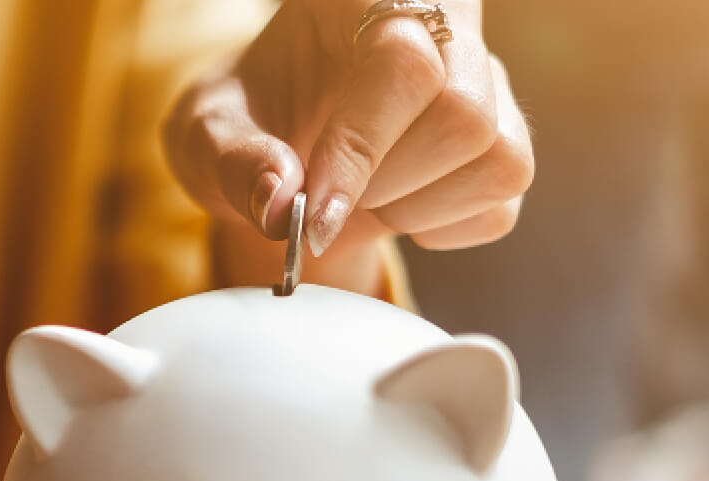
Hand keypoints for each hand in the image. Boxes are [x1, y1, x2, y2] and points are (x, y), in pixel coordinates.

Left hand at [163, 0, 531, 262]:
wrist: (279, 143)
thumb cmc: (247, 119)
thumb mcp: (205, 130)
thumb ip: (229, 160)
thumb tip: (279, 205)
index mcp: (369, 0)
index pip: (402, 65)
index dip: (361, 146)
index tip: (314, 212)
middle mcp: (445, 30)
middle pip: (465, 114)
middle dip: (386, 182)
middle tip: (328, 195)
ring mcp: (486, 84)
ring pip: (499, 158)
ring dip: (416, 208)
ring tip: (361, 195)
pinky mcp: (503, 143)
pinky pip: (501, 206)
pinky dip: (441, 230)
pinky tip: (394, 206)